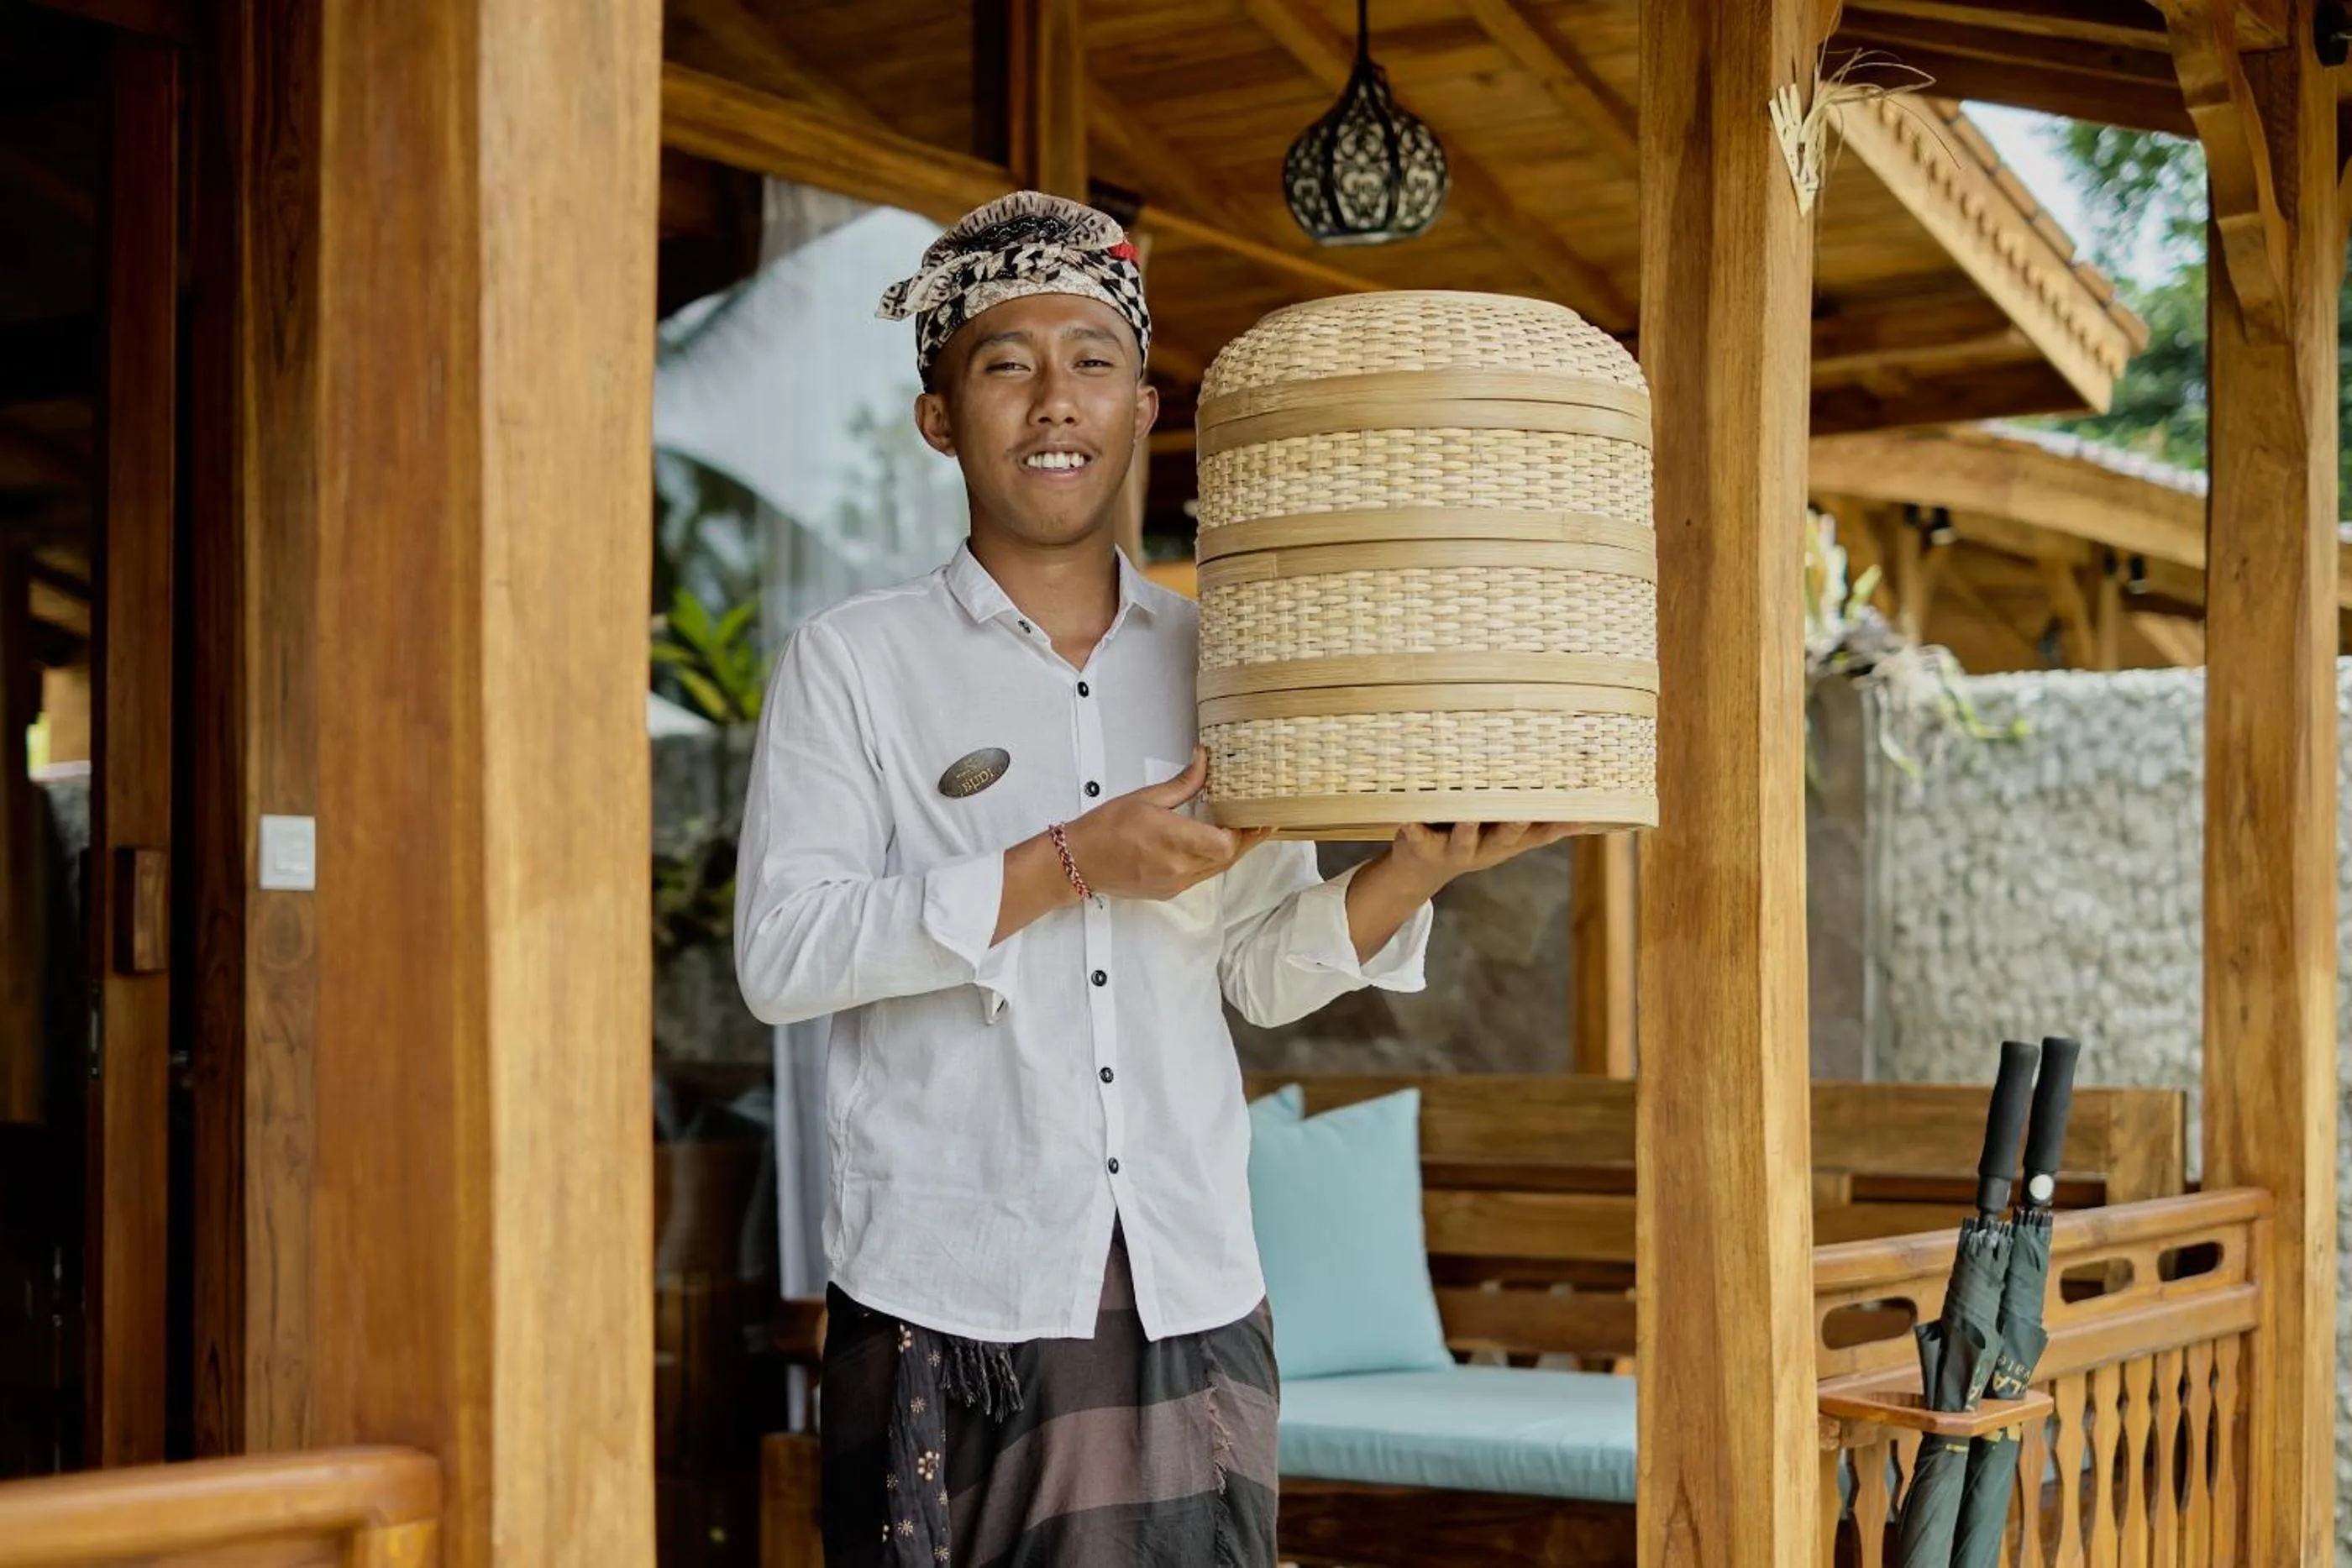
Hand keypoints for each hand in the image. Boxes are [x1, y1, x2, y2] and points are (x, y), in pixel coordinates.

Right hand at [1062, 747, 1272, 900]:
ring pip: (1216, 869)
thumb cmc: (1107, 826)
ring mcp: (1174, 883)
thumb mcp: (1146, 797)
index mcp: (1173, 840)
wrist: (1078, 862)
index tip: (1257, 815)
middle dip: (1247, 841)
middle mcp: (1178, 867)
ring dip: (1231, 852)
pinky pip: (1200, 876)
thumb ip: (1182, 783)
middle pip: (1227, 859)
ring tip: (1244, 832)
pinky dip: (1212, 860)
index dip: (1245, 832)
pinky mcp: (1168, 891)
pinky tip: (1213, 845)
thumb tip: (1203, 759)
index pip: (1225, 843)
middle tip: (1263, 823)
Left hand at [1384, 821, 1603, 896]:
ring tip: (1469, 816)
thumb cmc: (1470, 841)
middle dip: (1515, 825)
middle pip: (1504, 837)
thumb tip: (1586, 814)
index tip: (1574, 808)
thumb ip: (1541, 826)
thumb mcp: (1507, 839)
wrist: (1418, 872)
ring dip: (1467, 828)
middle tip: (1523, 811)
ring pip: (1463, 838)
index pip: (1537, 833)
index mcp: (1505, 843)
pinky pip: (1417, 835)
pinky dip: (1414, 828)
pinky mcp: (1420, 843)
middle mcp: (1483, 848)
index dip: (1555, 823)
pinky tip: (1410, 819)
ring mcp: (1452, 849)